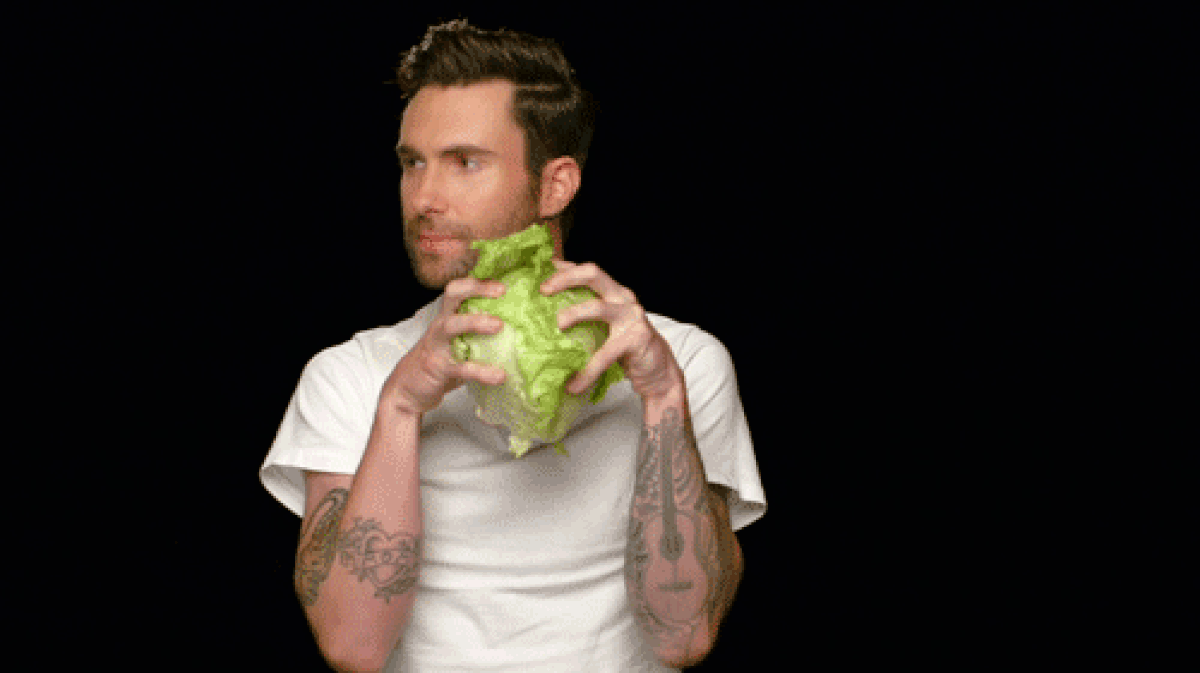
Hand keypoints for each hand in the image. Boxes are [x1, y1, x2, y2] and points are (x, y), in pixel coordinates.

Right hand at [381, 277, 507, 415]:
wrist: (407, 390)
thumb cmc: (439, 363)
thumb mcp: (457, 344)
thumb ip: (479, 336)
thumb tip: (517, 332)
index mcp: (448, 317)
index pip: (460, 289)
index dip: (480, 281)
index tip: (503, 283)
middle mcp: (441, 325)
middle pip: (452, 295)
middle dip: (476, 288)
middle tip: (501, 291)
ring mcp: (437, 345)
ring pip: (452, 325)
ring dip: (475, 322)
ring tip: (499, 325)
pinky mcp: (438, 368)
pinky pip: (462, 367)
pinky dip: (482, 371)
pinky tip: (499, 376)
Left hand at [540, 261, 683, 401]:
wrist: (658, 370)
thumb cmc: (627, 347)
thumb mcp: (606, 326)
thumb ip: (586, 316)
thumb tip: (548, 318)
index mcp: (613, 292)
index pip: (587, 270)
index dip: (564, 267)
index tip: (541, 273)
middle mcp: (623, 297)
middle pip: (593, 274)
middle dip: (565, 278)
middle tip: (544, 291)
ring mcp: (631, 316)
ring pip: (598, 307)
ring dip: (573, 314)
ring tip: (556, 326)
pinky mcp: (635, 338)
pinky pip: (605, 354)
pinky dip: (588, 371)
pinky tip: (574, 385)